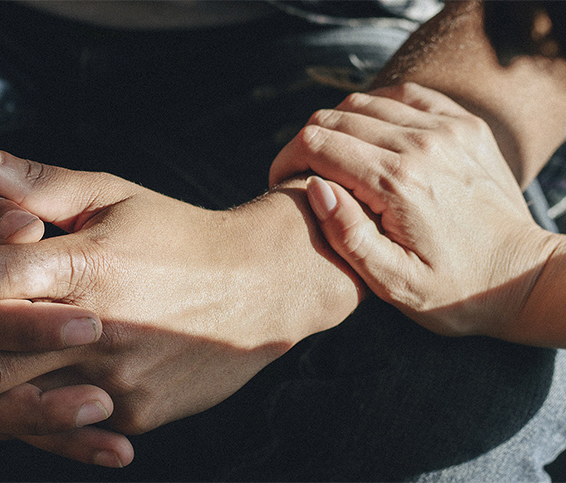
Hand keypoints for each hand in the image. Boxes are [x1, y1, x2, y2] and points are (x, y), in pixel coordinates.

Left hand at [0, 138, 361, 441]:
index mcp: (88, 263)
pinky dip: (22, 426)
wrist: (261, 287)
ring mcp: (118, 377)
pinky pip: (65, 425)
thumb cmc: (182, 234)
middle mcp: (98, 326)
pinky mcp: (137, 411)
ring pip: (19, 406)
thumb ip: (38, 183)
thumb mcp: (115, 195)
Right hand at [269, 83, 553, 339]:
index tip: (281, 182)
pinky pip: (406, 96)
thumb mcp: (393, 282)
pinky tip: (371, 137)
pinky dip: (378, 109)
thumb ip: (348, 235)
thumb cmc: (455, 291)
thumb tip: (315, 187)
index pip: (317, 144)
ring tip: (335, 160)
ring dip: (339, 126)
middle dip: (307, 142)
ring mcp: (447, 128)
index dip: (287, 159)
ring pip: (366, 102)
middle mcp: (421, 144)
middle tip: (303, 174)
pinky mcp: (464, 125)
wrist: (522, 277)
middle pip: (336, 116)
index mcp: (396, 182)